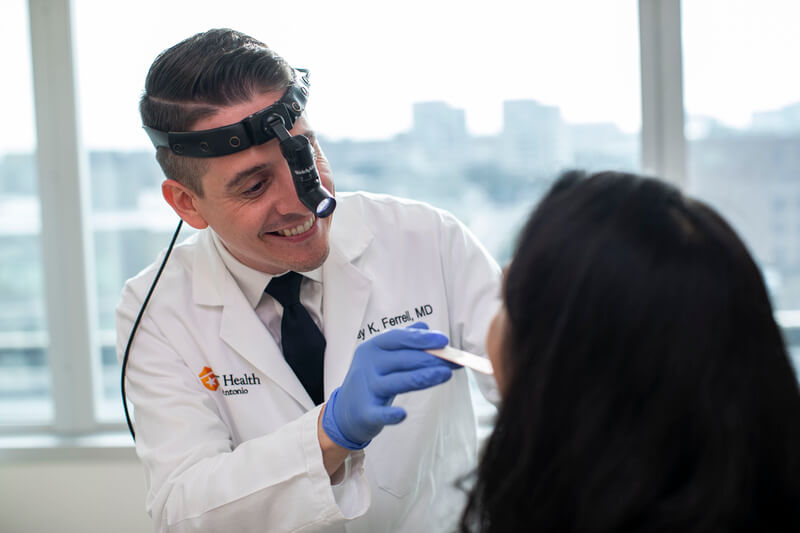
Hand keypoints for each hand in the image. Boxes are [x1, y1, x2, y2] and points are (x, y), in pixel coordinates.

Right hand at [321, 323, 455, 448]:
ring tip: (446, 375)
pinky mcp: (366, 412)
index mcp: (372, 347)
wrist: (346, 410)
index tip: (444, 340)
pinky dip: (391, 415)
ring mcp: (366, 389)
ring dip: (424, 378)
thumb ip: (404, 341)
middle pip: (403, 359)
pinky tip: (403, 414)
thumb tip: (426, 327)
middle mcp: (368, 365)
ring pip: (398, 382)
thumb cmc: (372, 379)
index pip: (398, 338)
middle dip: (430, 359)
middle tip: (453, 361)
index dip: (421, 338)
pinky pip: (381, 413)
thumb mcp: (383, 356)